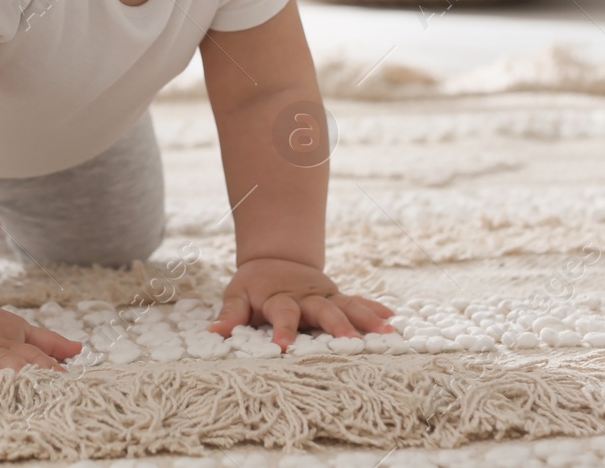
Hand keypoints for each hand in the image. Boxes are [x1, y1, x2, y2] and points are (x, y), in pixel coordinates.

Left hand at [207, 257, 394, 349]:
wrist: (274, 257)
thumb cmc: (253, 284)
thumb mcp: (237, 295)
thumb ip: (230, 316)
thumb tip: (213, 333)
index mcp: (279, 298)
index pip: (282, 314)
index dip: (282, 330)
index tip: (283, 347)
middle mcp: (306, 297)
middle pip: (322, 310)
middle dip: (336, 325)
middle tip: (350, 341)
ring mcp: (324, 295)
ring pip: (347, 305)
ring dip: (365, 318)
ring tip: (385, 331)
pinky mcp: (336, 296)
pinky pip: (357, 302)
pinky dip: (373, 309)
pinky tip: (392, 319)